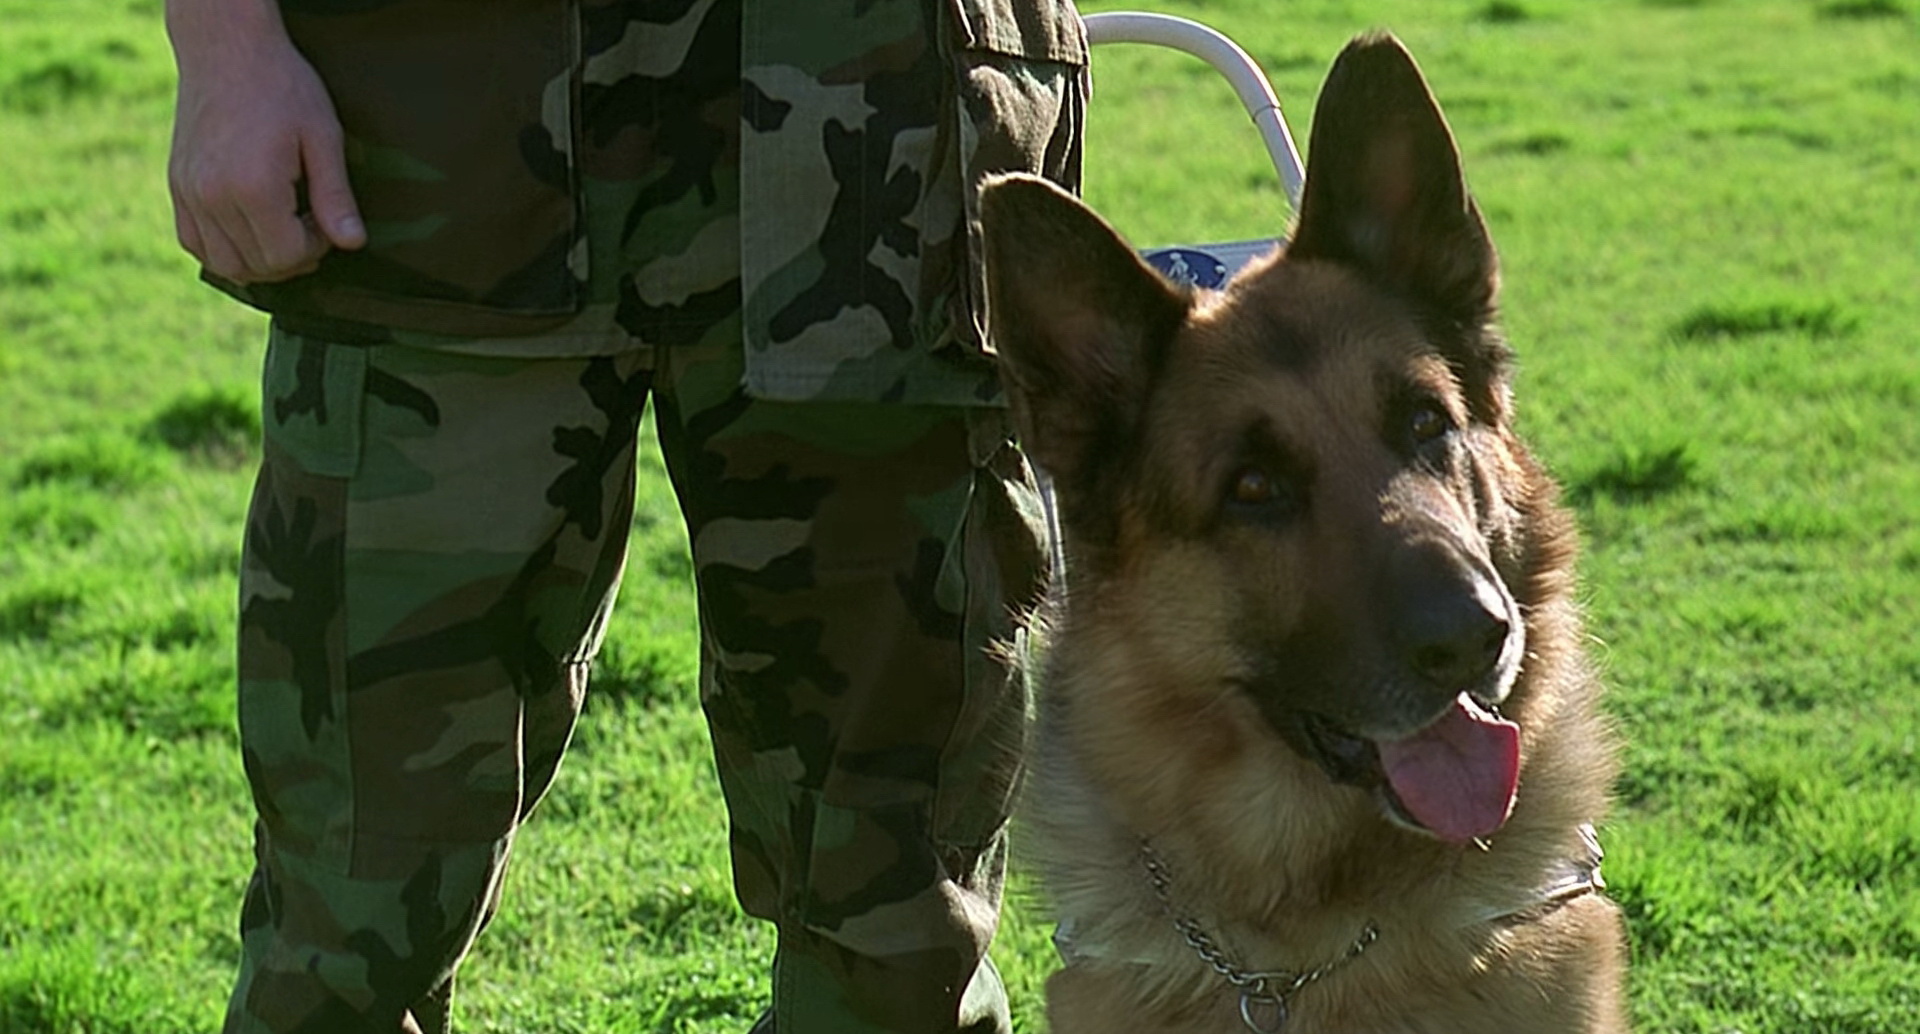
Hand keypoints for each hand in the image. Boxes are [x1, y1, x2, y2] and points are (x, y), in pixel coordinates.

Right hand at [165, 0, 365, 283]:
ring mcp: (188, 192)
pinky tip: (251, 227)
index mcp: (253, 186)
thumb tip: (353, 244)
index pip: (286, 256)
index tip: (325, 220)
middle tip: (310, 223)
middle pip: (256, 266)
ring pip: (223, 263)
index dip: (315, 248)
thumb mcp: (323, 137)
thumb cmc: (282, 87)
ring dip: (259, 259)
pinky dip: (223, 249)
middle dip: (292, 255)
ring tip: (283, 227)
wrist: (227, 48)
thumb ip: (335, 196)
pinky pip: (193, 242)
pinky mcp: (176, 185)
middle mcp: (213, 196)